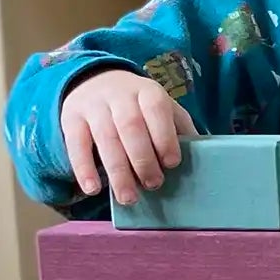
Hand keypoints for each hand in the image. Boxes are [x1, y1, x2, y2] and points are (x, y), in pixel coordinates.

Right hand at [60, 70, 196, 205]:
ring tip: (128, 197)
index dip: (164, 136)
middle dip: (143, 159)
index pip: (156, 109)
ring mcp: (93, 107)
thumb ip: (180, 129)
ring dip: (117, 171)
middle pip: (130, 126)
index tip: (172, 163)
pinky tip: (93, 189)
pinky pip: (76, 144)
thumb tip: (208, 158)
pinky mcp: (71, 119)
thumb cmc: (139, 106)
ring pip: (105, 139)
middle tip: (153, 185)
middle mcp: (119, 96)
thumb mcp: (162, 109)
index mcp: (148, 92)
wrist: (95, 81)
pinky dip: (83, 168)